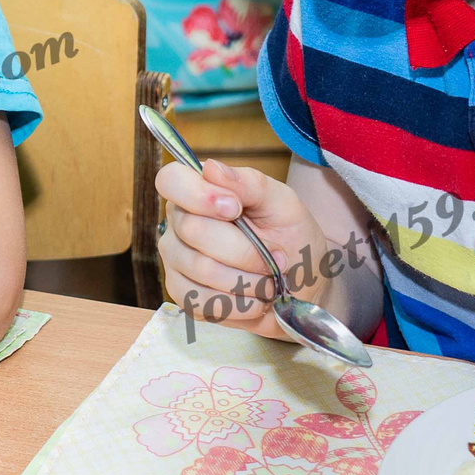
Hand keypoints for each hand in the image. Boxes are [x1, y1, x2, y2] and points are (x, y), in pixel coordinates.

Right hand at [156, 157, 335, 342]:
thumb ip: (250, 184)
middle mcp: (179, 223)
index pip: (171, 180)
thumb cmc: (291, 238)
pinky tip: (255, 300)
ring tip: (269, 281)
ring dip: (247, 280)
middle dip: (245, 249)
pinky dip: (239, 305)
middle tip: (275, 256)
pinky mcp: (183, 295)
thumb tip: (211, 169)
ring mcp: (177, 261)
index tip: (235, 209)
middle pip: (193, 230)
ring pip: (200, 269)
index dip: (199, 195)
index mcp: (198, 191)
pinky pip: (201, 301)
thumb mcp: (283, 204)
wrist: (303, 285)